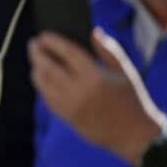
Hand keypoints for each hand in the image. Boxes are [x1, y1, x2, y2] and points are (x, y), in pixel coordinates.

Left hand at [29, 28, 166, 166]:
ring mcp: (70, 105)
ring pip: (42, 82)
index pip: (67, 53)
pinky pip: (46, 97)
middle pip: (48, 66)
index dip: (52, 41)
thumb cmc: (131, 99)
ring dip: (36, 68)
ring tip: (36, 59)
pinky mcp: (66, 117)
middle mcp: (79, 90)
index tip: (44, 34)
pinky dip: (41, 85)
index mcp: (95, 76)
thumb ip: (108, 50)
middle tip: (33, 43)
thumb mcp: (125, 72)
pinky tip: (42, 77)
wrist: (133, 135)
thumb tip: (93, 31)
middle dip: (37, 52)